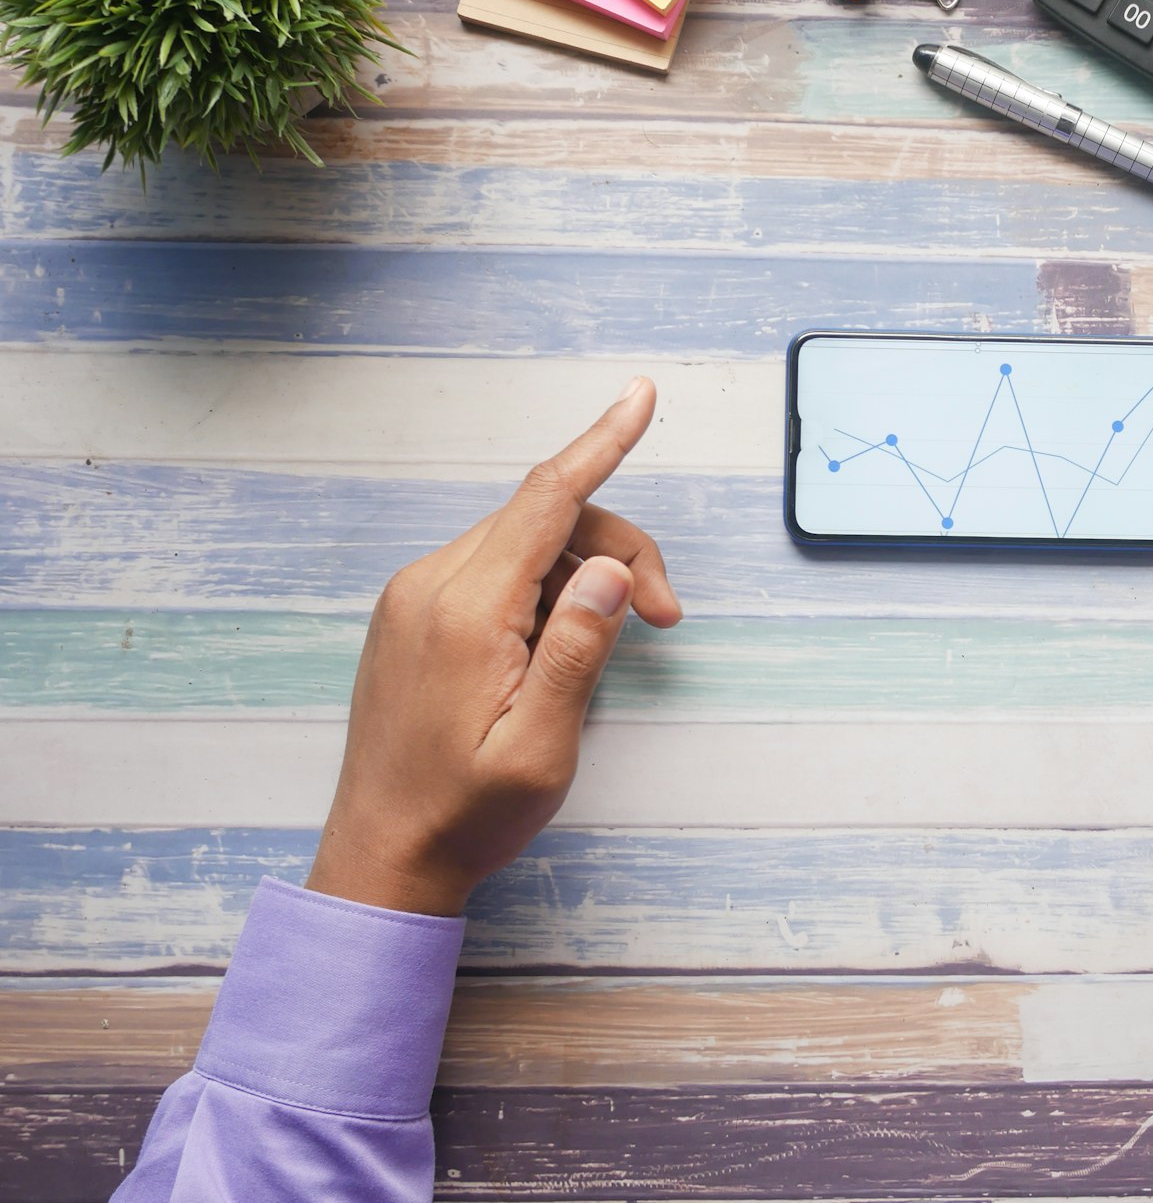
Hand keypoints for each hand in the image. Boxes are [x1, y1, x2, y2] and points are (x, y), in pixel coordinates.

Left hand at [306, 378, 681, 915]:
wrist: (383, 856)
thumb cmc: (466, 812)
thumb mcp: (542, 746)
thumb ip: (579, 650)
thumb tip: (608, 570)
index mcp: (465, 611)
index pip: (546, 500)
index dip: (601, 443)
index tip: (640, 398)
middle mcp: (430, 586)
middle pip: (545, 519)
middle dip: (617, 550)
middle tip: (668, 618)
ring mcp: (416, 598)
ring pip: (523, 542)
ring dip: (584, 571)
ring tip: (622, 639)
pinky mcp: (414, 615)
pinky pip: (494, 569)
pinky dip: (544, 587)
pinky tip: (561, 644)